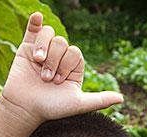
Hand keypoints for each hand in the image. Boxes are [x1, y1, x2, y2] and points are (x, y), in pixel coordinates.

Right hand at [0, 12, 122, 124]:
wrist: (24, 108)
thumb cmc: (51, 107)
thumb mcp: (78, 104)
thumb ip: (99, 100)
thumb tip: (122, 98)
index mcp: (73, 67)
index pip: (75, 52)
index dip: (66, 64)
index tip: (57, 82)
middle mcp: (59, 57)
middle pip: (62, 43)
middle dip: (54, 60)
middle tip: (46, 79)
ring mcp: (43, 51)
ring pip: (49, 35)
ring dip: (44, 48)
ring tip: (38, 63)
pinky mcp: (27, 48)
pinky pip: (34, 30)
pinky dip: (35, 21)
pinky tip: (38, 18)